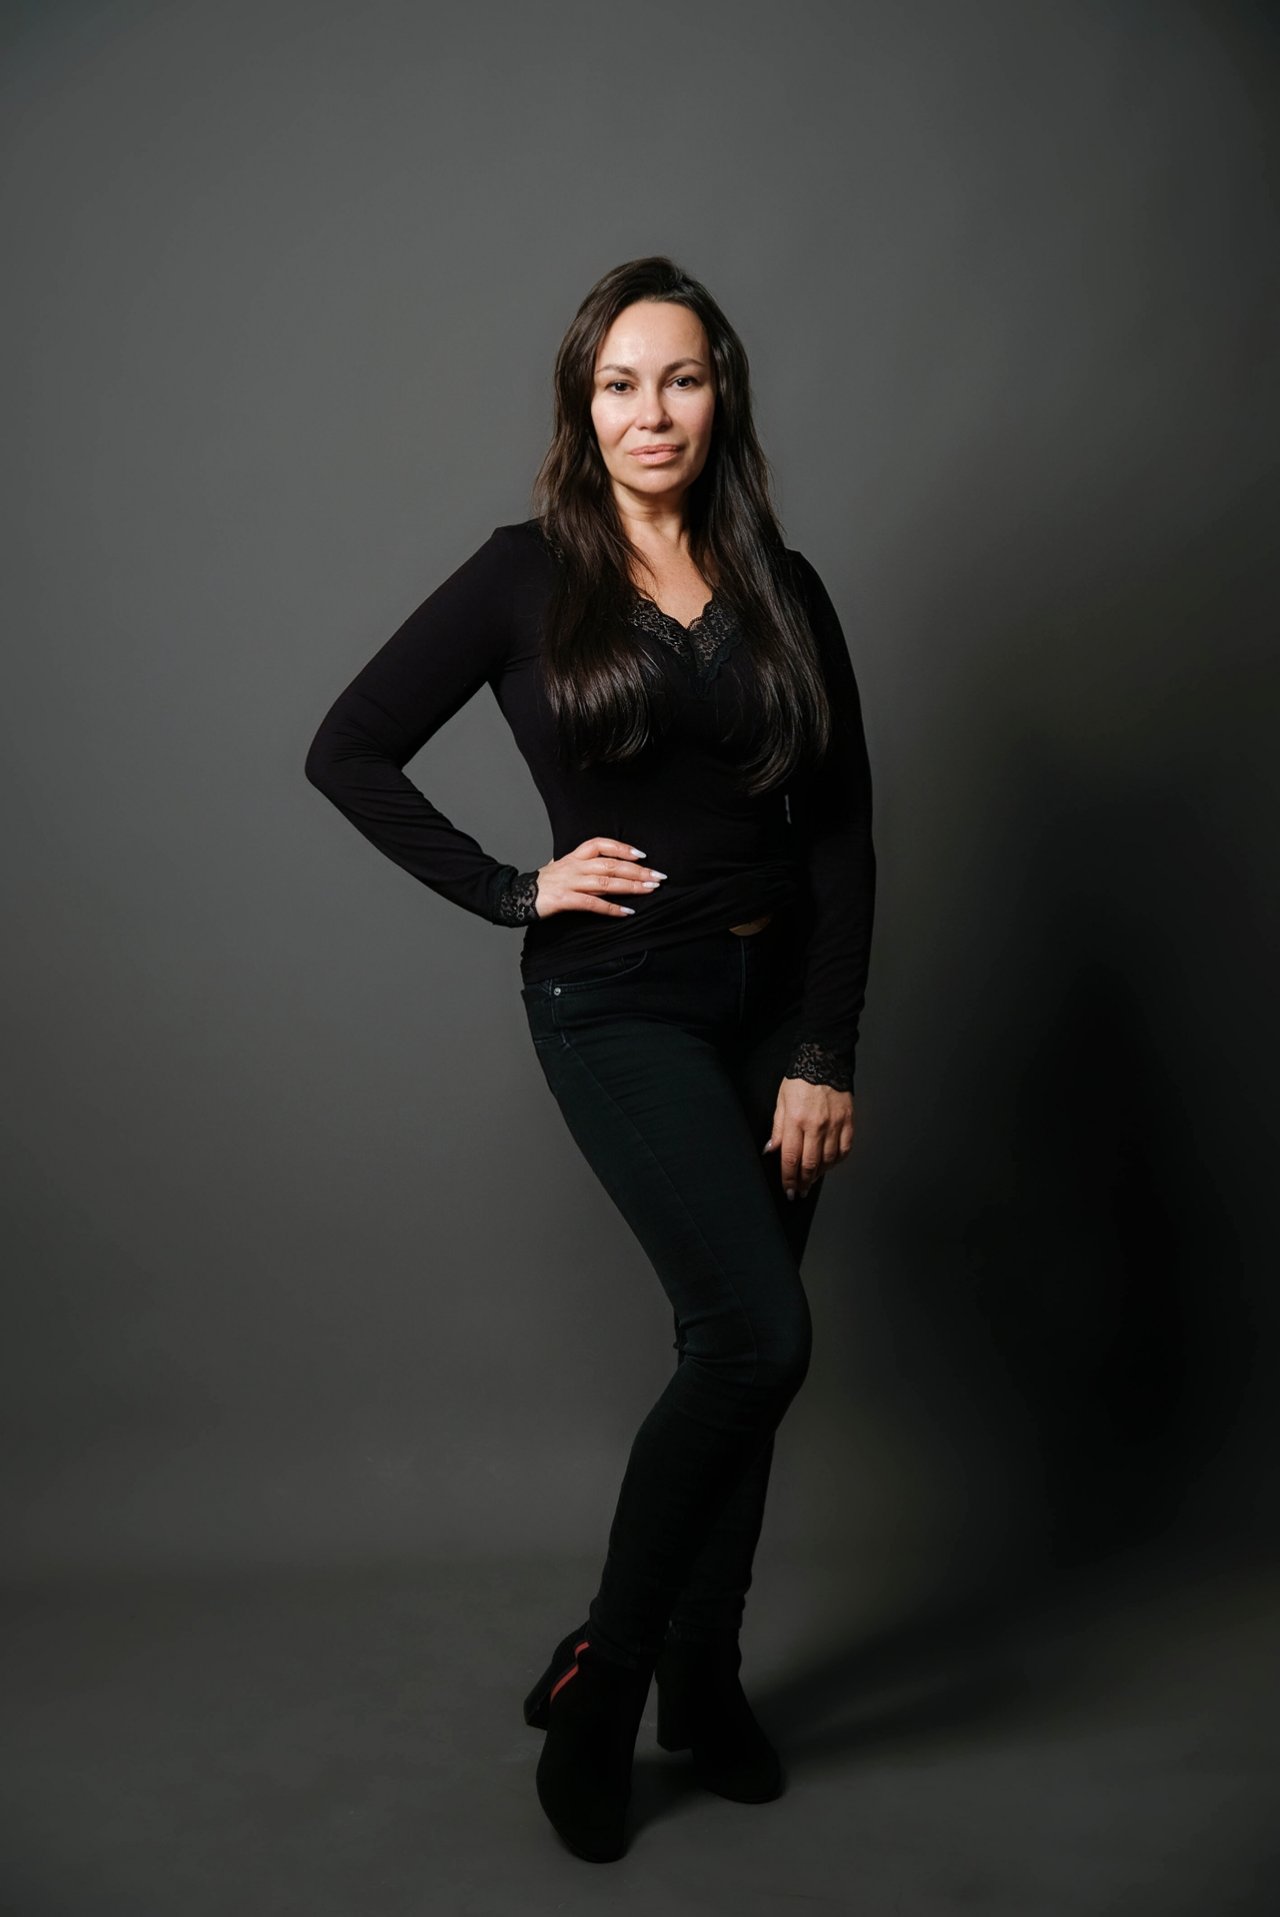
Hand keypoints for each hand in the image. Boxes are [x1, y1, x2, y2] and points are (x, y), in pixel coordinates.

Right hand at [534, 837, 666, 917]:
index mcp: (573, 857)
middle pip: (611, 864)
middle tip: (658, 877)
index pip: (600, 844)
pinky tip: (627, 912)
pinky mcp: (564, 900)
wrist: (515, 898)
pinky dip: (612, 908)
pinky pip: (592, 903)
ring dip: (631, 886)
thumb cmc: (540, 885)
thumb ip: (576, 863)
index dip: (622, 847)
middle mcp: (573, 866)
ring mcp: (569, 883)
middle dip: (638, 871)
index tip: (642, 855)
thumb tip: (593, 858)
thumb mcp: (559, 868)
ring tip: (649, 890)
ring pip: (606, 882)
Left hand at [763, 1079, 854, 1199]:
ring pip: (828, 1160)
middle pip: (810, 1163)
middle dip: (803, 1182)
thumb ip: (777, 1129)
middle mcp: (816, 1125)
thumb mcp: (781, 1102)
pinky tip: (829, 1165)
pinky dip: (837, 1161)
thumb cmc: (799, 1080)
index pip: (791, 1158)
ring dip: (819, 1174)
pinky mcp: (848, 1121)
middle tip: (800, 1192)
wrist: (823, 1060)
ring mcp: (835, 1124)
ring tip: (812, 1180)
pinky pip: (845, 1149)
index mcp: (796, 1120)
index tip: (788, 1190)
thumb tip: (771, 1151)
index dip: (788, 1178)